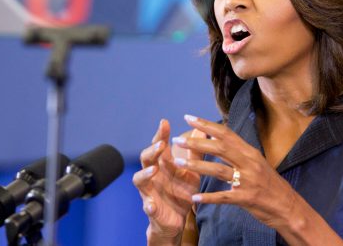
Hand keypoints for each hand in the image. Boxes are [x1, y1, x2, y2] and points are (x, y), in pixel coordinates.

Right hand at [133, 119, 203, 243]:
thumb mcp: (192, 172)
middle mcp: (153, 175)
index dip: (161, 134)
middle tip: (161, 144)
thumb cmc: (182, 191)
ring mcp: (149, 191)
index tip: (165, 122)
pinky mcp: (151, 209)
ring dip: (145, 174)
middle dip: (152, 151)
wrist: (177, 220)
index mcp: (163, 165)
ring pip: (139, 180)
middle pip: (146, 159)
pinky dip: (148, 205)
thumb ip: (195, 153)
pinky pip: (147, 207)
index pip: (159, 146)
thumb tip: (202, 131)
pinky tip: (151, 205)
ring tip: (153, 170)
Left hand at [171, 114, 302, 231]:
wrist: (288, 207)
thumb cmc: (270, 184)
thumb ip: (239, 151)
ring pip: (218, 170)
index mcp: (250, 152)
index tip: (189, 118)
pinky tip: (195, 198)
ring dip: (197, 166)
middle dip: (197, 142)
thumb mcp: (257, 162)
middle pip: (220, 148)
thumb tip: (220, 136)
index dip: (206, 124)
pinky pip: (224, 197)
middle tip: (177, 140)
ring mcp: (248, 181)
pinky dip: (208, 198)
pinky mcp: (246, 199)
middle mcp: (249, 163)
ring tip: (178, 163)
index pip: (226, 133)